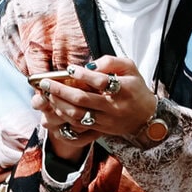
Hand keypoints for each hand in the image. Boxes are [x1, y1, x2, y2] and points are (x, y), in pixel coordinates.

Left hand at [29, 55, 157, 153]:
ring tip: (48, 94)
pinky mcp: (100, 130)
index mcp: (123, 89)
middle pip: (82, 100)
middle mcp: (113, 107)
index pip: (100, 81)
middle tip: (45, 83)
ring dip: (59, 104)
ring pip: (77, 115)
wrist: (146, 118)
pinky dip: (64, 116)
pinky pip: (78, 125)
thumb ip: (110, 62)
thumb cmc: (135, 88)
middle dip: (60, 91)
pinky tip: (56, 106)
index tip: (69, 69)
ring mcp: (105, 121)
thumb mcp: (130, 68)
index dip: (82, 74)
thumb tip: (87, 65)